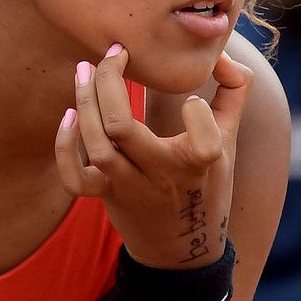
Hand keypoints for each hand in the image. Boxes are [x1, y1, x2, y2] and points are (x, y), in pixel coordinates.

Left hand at [54, 43, 252, 269]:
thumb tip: (222, 53)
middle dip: (109, 80)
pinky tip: (69, 115)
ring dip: (85, 102)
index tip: (192, 100)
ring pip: (98, 146)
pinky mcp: (107, 198)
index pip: (201, 135)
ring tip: (85, 69)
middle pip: (122, 128)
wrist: (182, 249)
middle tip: (114, 51)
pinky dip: (65, 147)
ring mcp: (131, 188)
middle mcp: (163, 176)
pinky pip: (75, 177)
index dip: (196, 111)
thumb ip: (235, 89)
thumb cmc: (206, 181)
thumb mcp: (230, 139)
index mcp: (201, 161)